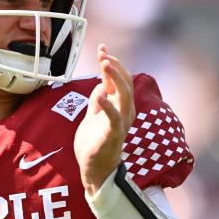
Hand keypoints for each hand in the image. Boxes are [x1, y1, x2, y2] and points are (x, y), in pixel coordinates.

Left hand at [74, 44, 134, 194]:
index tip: (102, 48)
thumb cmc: (94, 144)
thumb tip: (101, 84)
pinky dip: (108, 105)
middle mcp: (124, 113)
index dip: (112, 63)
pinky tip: (101, 94)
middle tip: (104, 54)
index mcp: (120, 107)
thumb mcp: (93, 116)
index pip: (120, 79)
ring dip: (115, 78)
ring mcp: (120, 124)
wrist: (93, 170)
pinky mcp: (113, 136)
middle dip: (115, 66)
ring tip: (105, 64)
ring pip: (124, 96)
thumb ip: (98, 100)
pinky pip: (114, 119)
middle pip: (125, 84)